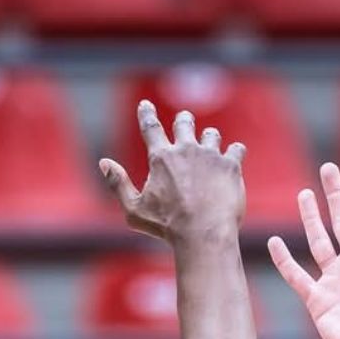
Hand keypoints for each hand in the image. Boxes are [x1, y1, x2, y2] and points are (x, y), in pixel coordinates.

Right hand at [97, 99, 245, 247]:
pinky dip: (235, 151)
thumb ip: (118, 184)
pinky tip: (234, 155)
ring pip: (212, 134)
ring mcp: (210, 156)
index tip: (145, 105)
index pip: (150, 127)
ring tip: (210, 142)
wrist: (203, 233)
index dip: (146, 114)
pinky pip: (236, 149)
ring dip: (209, 137)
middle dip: (184, 120)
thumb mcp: (134, 210)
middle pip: (184, 123)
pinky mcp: (230, 165)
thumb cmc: (167, 227)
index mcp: (161, 158)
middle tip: (184, 120)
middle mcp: (186, 150)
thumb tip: (104, 163)